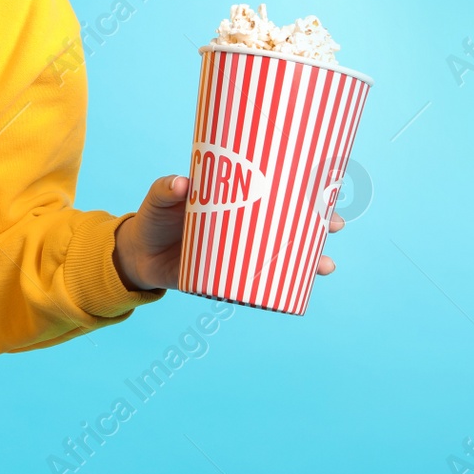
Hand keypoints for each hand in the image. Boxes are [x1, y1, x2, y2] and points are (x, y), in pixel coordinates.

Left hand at [112, 175, 346, 291]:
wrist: (139, 255)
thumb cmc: (154, 218)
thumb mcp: (159, 199)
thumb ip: (165, 189)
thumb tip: (181, 183)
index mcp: (236, 198)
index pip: (277, 188)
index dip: (305, 187)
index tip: (330, 185)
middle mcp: (246, 224)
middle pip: (292, 221)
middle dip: (320, 223)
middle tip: (335, 224)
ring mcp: (242, 251)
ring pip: (287, 253)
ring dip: (311, 259)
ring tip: (325, 265)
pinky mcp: (232, 277)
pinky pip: (266, 282)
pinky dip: (285, 286)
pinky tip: (301, 290)